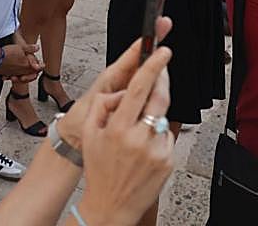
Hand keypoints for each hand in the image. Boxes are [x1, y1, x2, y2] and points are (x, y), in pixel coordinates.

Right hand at [0, 39, 41, 79]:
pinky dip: (14, 75)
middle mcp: (22, 71)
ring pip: (22, 76)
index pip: (37, 68)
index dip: (40, 66)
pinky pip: (13, 76)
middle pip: (30, 74)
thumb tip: (37, 47)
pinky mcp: (7, 74)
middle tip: (35, 69)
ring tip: (24, 71)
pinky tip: (12, 73)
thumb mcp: (21, 47)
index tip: (42, 65)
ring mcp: (14, 73)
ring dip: (24, 75)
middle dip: (33, 72)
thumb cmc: (8, 53)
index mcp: (27, 65)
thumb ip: (30, 48)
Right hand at [73, 40, 174, 224]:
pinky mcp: (168, 161)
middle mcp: (140, 137)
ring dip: (155, 114)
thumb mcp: (89, 133)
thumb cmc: (99, 170)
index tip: (163, 52)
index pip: (140, 88)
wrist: (110, 206)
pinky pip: (166, 137)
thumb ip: (102, 105)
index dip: (153, 66)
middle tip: (161, 71)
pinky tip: (144, 148)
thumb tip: (121, 91)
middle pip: (160, 97)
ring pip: (163, 117)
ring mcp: (157, 150)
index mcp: (118, 127)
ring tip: (138, 130)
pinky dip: (158, 136)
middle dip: (162, 80)